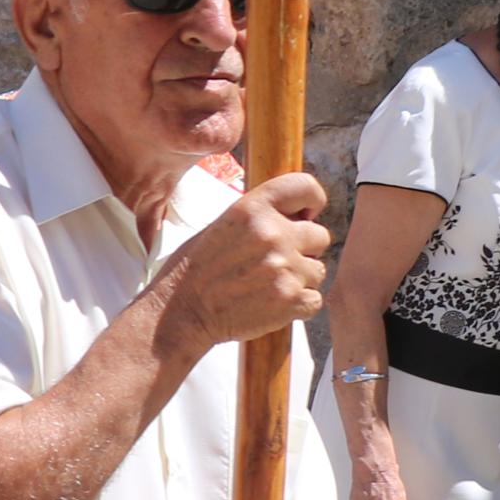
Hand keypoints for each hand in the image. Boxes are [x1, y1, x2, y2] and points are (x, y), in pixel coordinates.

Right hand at [160, 172, 330, 356]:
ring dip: (299, 279)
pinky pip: (315, 299)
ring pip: (318, 270)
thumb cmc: (195, 270)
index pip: (304, 186)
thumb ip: (259, 217)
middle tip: (274, 263)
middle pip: (320, 235)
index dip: (312, 200)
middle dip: (303, 249)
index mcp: (252, 209)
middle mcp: (272, 234)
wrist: (179, 313)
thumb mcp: (220, 226)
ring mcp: (284, 268)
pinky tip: (270, 304)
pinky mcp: (291, 299)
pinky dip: (298, 305)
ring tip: (266, 286)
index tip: (305, 215)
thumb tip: (296, 216)